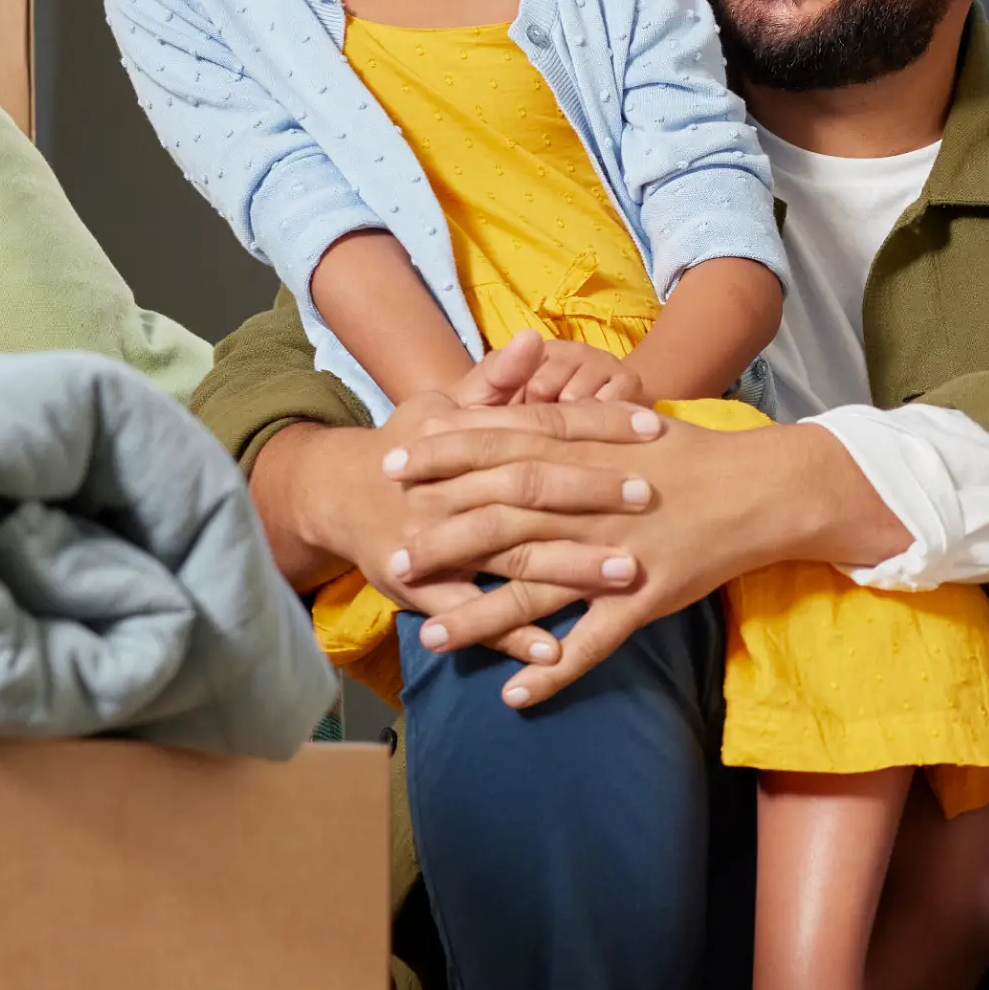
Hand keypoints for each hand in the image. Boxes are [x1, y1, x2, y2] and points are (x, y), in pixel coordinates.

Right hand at [341, 332, 640, 670]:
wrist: (334, 497)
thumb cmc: (406, 448)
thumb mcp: (441, 407)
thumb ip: (492, 382)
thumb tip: (532, 340)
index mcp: (465, 440)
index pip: (542, 426)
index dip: (598, 425)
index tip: (653, 426)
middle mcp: (453, 488)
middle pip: (530, 488)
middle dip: (592, 491)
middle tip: (651, 495)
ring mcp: (438, 542)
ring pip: (511, 555)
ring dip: (569, 568)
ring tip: (627, 574)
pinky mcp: (424, 590)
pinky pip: (474, 615)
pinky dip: (512, 634)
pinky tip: (557, 649)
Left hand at [383, 407, 900, 708]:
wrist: (766, 488)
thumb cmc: (692, 454)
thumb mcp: (625, 424)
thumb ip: (564, 422)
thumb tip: (508, 408)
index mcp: (586, 453)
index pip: (502, 449)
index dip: (445, 457)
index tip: (396, 465)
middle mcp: (594, 502)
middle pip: (507, 519)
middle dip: (447, 540)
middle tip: (395, 559)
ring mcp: (620, 553)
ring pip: (539, 588)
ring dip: (482, 617)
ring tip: (429, 639)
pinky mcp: (646, 598)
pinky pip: (596, 642)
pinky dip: (556, 671)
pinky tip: (517, 697)